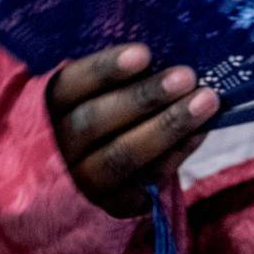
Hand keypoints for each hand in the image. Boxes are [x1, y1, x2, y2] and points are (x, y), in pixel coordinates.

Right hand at [46, 43, 219, 217]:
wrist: (84, 179)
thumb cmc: (99, 113)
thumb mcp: (92, 93)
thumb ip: (120, 76)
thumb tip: (171, 48)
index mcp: (46, 109)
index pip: (68, 87)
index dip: (104, 70)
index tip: (144, 53)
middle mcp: (56, 148)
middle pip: (94, 122)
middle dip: (144, 98)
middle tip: (187, 76)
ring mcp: (82, 182)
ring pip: (122, 156)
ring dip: (168, 127)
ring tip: (207, 101)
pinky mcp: (111, 205)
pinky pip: (145, 180)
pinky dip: (176, 154)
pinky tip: (200, 131)